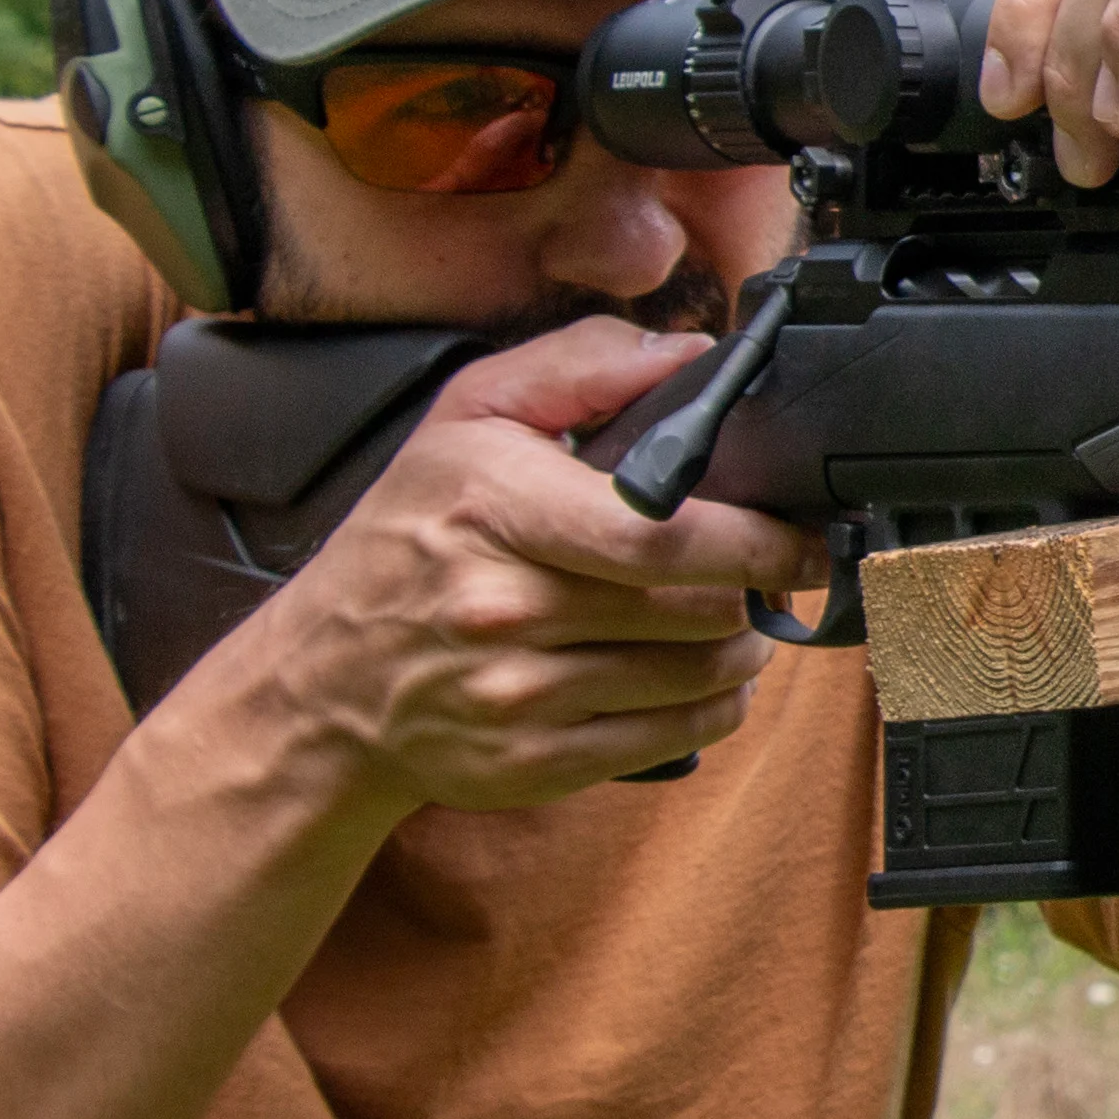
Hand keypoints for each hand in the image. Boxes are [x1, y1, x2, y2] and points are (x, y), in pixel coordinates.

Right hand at [197, 318, 817, 818]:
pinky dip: (713, 706)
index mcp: (495, 509)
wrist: (319, 683)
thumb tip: (687, 356)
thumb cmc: (404, 540)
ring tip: (734, 618)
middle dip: (757, 588)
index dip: (755, 540)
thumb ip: (580, 366)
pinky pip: (674, 737)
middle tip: (771, 571)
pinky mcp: (534, 762)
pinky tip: (703, 676)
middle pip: (696, 609)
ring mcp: (517, 696)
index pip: (661, 536)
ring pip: (697, 675)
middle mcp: (503, 608)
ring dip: (742, 647)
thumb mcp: (466, 419)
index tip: (798, 536)